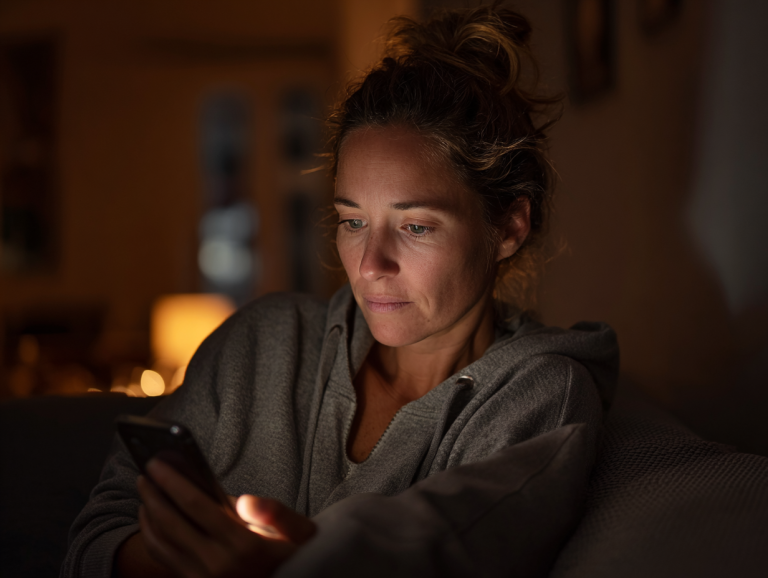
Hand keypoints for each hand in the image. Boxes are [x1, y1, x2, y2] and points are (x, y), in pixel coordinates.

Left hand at [135, 458, 314, 577]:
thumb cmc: (297, 553)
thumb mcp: (301, 531)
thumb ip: (276, 513)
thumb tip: (244, 500)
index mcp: (243, 546)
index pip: (195, 506)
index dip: (172, 481)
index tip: (157, 462)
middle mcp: (217, 566)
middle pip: (171, 523)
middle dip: (153, 494)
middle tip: (145, 470)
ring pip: (161, 544)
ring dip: (148, 514)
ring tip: (146, 490)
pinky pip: (164, 559)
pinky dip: (152, 536)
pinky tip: (153, 518)